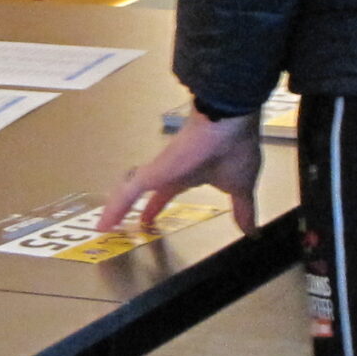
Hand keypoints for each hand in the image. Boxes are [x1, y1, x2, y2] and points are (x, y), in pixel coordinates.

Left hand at [101, 110, 260, 235]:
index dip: (163, 205)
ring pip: (132, 190)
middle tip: (139, 220)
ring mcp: (160, 170)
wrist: (227, 122)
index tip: (155, 218)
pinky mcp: (153, 172)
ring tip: (105, 225)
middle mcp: (173, 170)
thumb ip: (243, 211)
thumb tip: (253, 232)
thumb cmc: (236, 149)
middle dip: (148, 205)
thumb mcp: (241, 188)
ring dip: (120, 207)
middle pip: (153, 189)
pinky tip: (103, 226)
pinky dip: (115, 209)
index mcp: (193, 174)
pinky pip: (128, 193)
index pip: (173, 192)